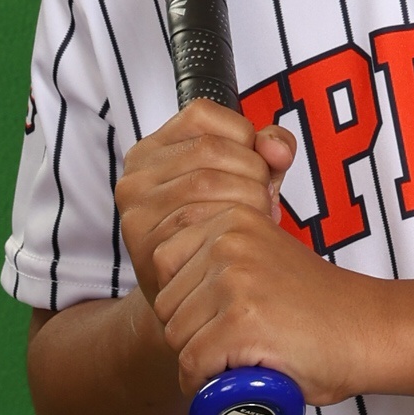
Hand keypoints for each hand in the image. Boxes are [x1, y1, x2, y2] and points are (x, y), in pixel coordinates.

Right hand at [114, 102, 294, 316]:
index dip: (243, 136)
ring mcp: (137, 210)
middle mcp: (136, 175)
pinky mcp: (145, 244)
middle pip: (210, 149)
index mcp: (155, 149)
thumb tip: (277, 149)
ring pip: (208, 181)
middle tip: (263, 202)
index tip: (257, 165)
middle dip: (252, 173)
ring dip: (247, 201)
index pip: (203, 114)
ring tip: (255, 222)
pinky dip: (232, 228)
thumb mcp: (245, 179)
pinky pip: (198, 221)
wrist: (192, 300)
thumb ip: (268, 150)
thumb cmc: (220, 232)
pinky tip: (240, 242)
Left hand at [142, 193, 379, 411]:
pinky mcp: (240, 323)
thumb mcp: (264, 257)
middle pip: (165, 303)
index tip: (215, 314)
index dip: (184, 299)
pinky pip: (193, 365)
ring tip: (240, 357)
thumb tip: (170, 283)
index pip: (164, 262)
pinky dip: (204, 384)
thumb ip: (223, 256)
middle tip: (231, 343)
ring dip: (199, 358)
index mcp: (232, 219)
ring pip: (176, 337)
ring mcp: (234, 281)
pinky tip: (233, 380)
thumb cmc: (318, 307)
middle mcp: (229, 242)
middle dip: (189, 332)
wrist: (369, 331)